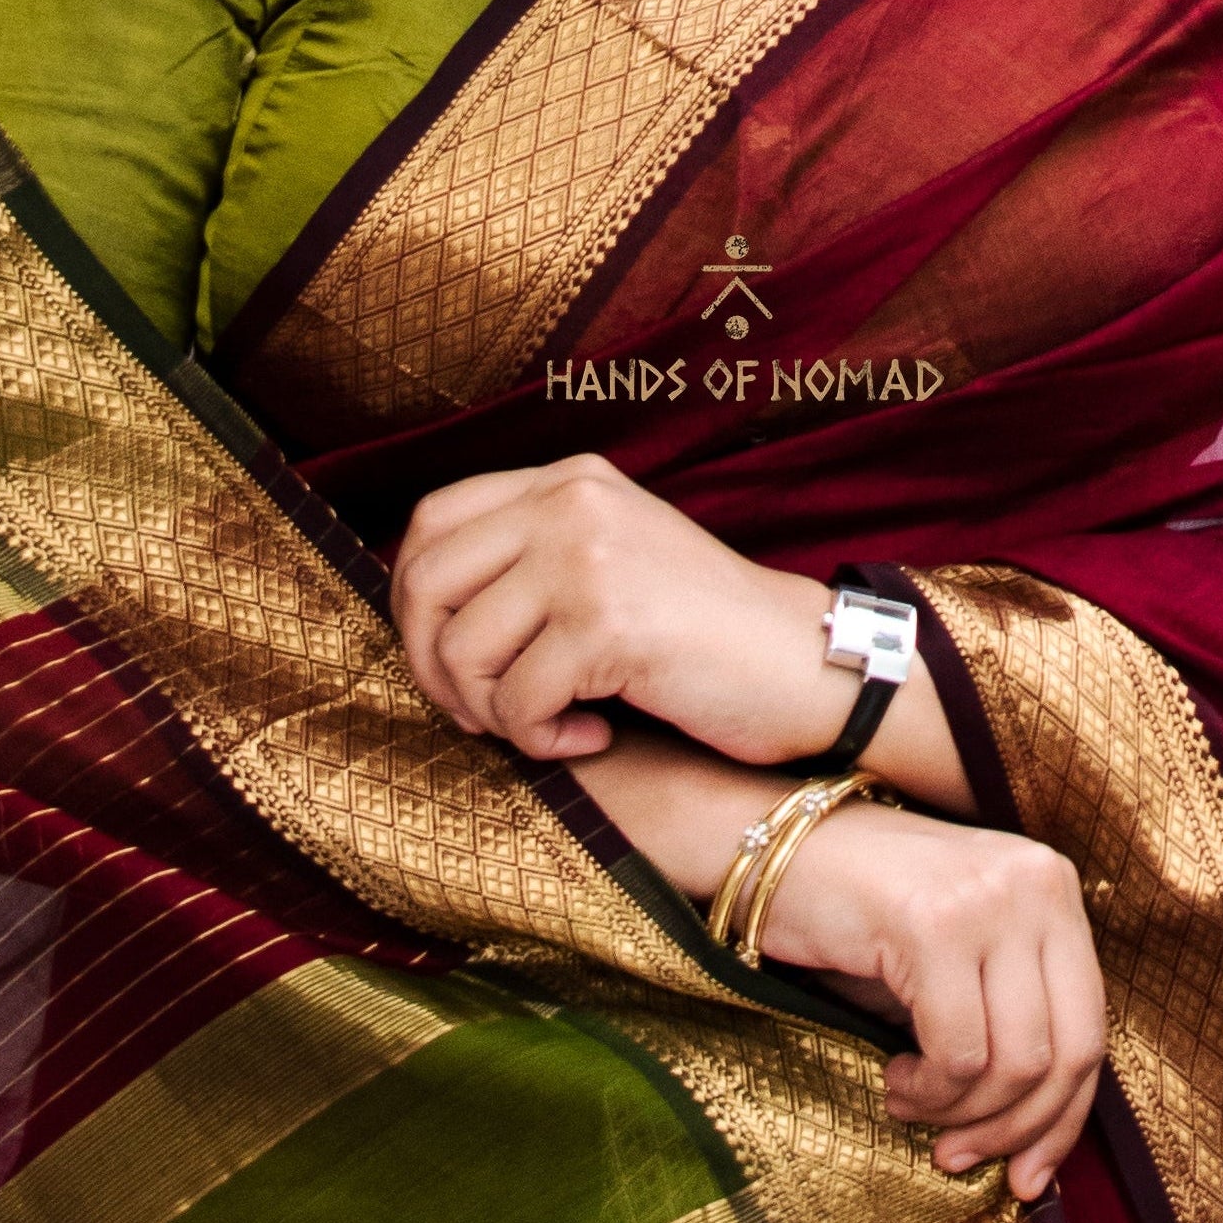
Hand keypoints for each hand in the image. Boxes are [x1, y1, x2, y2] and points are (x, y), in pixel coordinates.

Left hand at [392, 454, 817, 762]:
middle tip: (482, 713)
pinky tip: (591, 737)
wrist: (807, 665)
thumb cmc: (703, 636)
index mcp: (567, 481)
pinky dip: (542, 741)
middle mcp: (570, 501)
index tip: (448, 660)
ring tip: (548, 727)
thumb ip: (531, 560)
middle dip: (434, 667)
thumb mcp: (612, 561)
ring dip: (492, 713)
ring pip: (463, 650)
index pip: (431, 523)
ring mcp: (587, 556)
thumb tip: (418, 611)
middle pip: (426, 583)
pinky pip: (517, 703)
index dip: (414, 604)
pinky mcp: (607, 621)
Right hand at [758, 795, 1106, 1201]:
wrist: (771, 847)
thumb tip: (1042, 1139)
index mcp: (1053, 886)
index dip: (1063, 1118)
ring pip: (1014, 1063)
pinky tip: (895, 1080)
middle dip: (1016, 1128)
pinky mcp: (934, 924)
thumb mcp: (962, 954)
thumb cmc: (864, 914)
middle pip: (1065, 1052)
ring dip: (960, 1112)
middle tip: (960, 1156)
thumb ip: (1010, 1013)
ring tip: (912, 1103)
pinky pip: (957, 1052)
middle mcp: (1036, 883)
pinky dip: (928, 1090)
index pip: (1090, 1027)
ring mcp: (988, 899)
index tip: (1030, 1176)